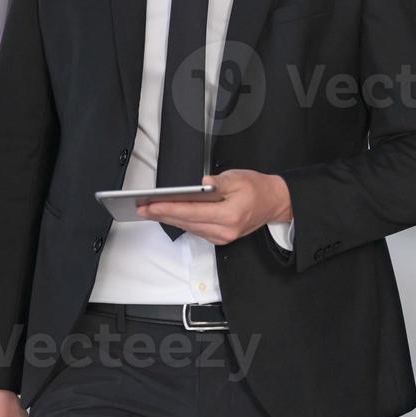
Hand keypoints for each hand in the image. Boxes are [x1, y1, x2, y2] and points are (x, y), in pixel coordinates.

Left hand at [137, 169, 291, 245]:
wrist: (274, 202)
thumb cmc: (256, 188)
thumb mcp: (238, 178)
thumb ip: (219, 182)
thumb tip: (203, 184)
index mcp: (230, 215)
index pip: (192, 213)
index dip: (169, 209)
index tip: (150, 205)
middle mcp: (226, 230)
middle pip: (187, 222)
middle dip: (162, 215)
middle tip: (141, 207)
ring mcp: (223, 236)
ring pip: (189, 228)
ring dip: (168, 219)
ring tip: (148, 210)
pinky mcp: (220, 237)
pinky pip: (195, 230)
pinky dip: (180, 222)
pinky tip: (167, 214)